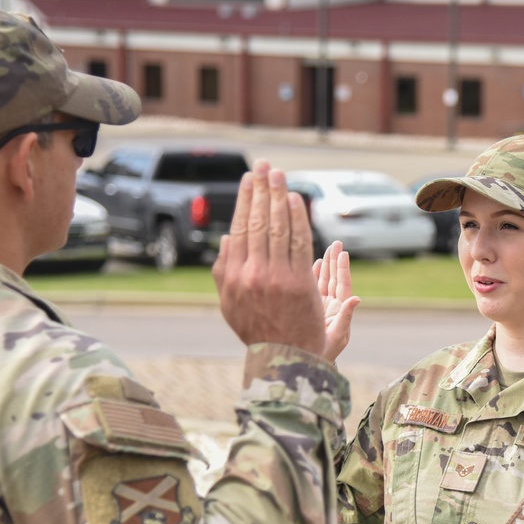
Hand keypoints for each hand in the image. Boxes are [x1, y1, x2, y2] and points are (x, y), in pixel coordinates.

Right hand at [213, 159, 325, 355]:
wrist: (284, 357)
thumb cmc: (256, 330)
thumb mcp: (229, 303)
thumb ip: (224, 271)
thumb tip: (227, 238)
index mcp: (233, 276)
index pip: (240, 228)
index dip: (245, 200)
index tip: (249, 180)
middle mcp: (252, 274)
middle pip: (257, 222)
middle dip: (262, 190)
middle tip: (265, 166)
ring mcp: (276, 278)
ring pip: (277, 228)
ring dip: (279, 196)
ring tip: (279, 175)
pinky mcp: (299, 282)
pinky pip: (298, 242)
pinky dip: (297, 218)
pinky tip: (296, 200)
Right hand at [313, 240, 360, 361]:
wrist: (310, 365)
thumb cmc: (324, 354)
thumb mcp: (336, 337)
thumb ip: (345, 317)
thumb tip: (357, 298)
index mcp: (340, 310)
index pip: (342, 285)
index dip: (342, 268)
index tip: (343, 252)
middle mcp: (332, 306)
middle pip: (334, 279)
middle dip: (335, 261)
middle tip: (336, 243)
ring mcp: (321, 306)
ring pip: (324, 281)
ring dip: (325, 265)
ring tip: (327, 249)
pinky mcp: (311, 309)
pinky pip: (313, 288)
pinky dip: (314, 275)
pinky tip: (315, 263)